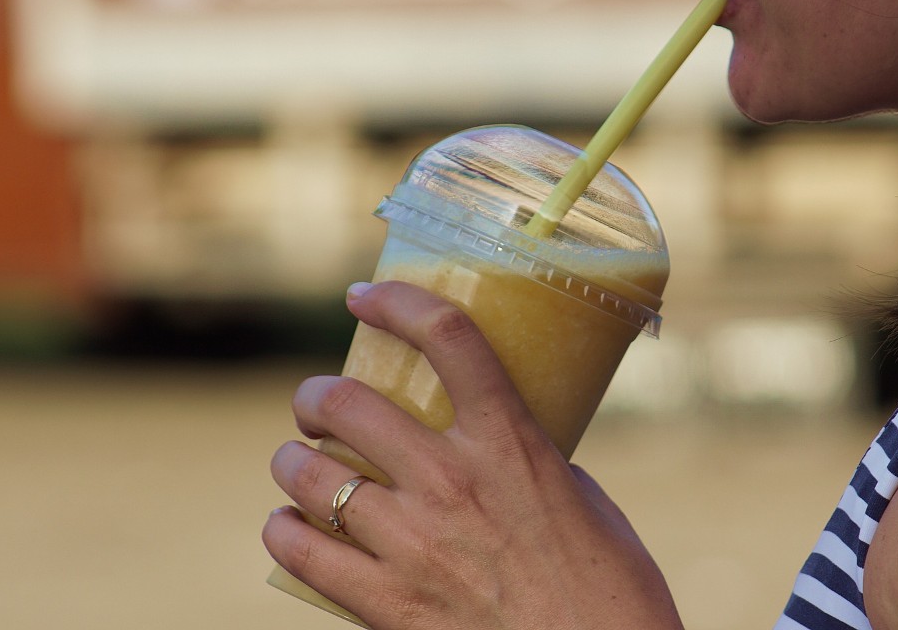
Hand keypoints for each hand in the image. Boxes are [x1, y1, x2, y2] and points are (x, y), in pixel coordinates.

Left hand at [263, 281, 683, 629]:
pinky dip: (285, 528)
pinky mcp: (385, 603)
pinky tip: (293, 525)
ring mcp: (412, 542)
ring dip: (294, 460)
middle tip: (320, 405)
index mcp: (511, 443)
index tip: (365, 298)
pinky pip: (299, 547)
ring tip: (301, 465)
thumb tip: (492, 447)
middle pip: (347, 402)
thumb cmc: (611, 590)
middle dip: (317, 396)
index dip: (397, 302)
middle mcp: (452, 480)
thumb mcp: (582, 500)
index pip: (448, 337)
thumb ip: (529, 463)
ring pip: (309, 473)